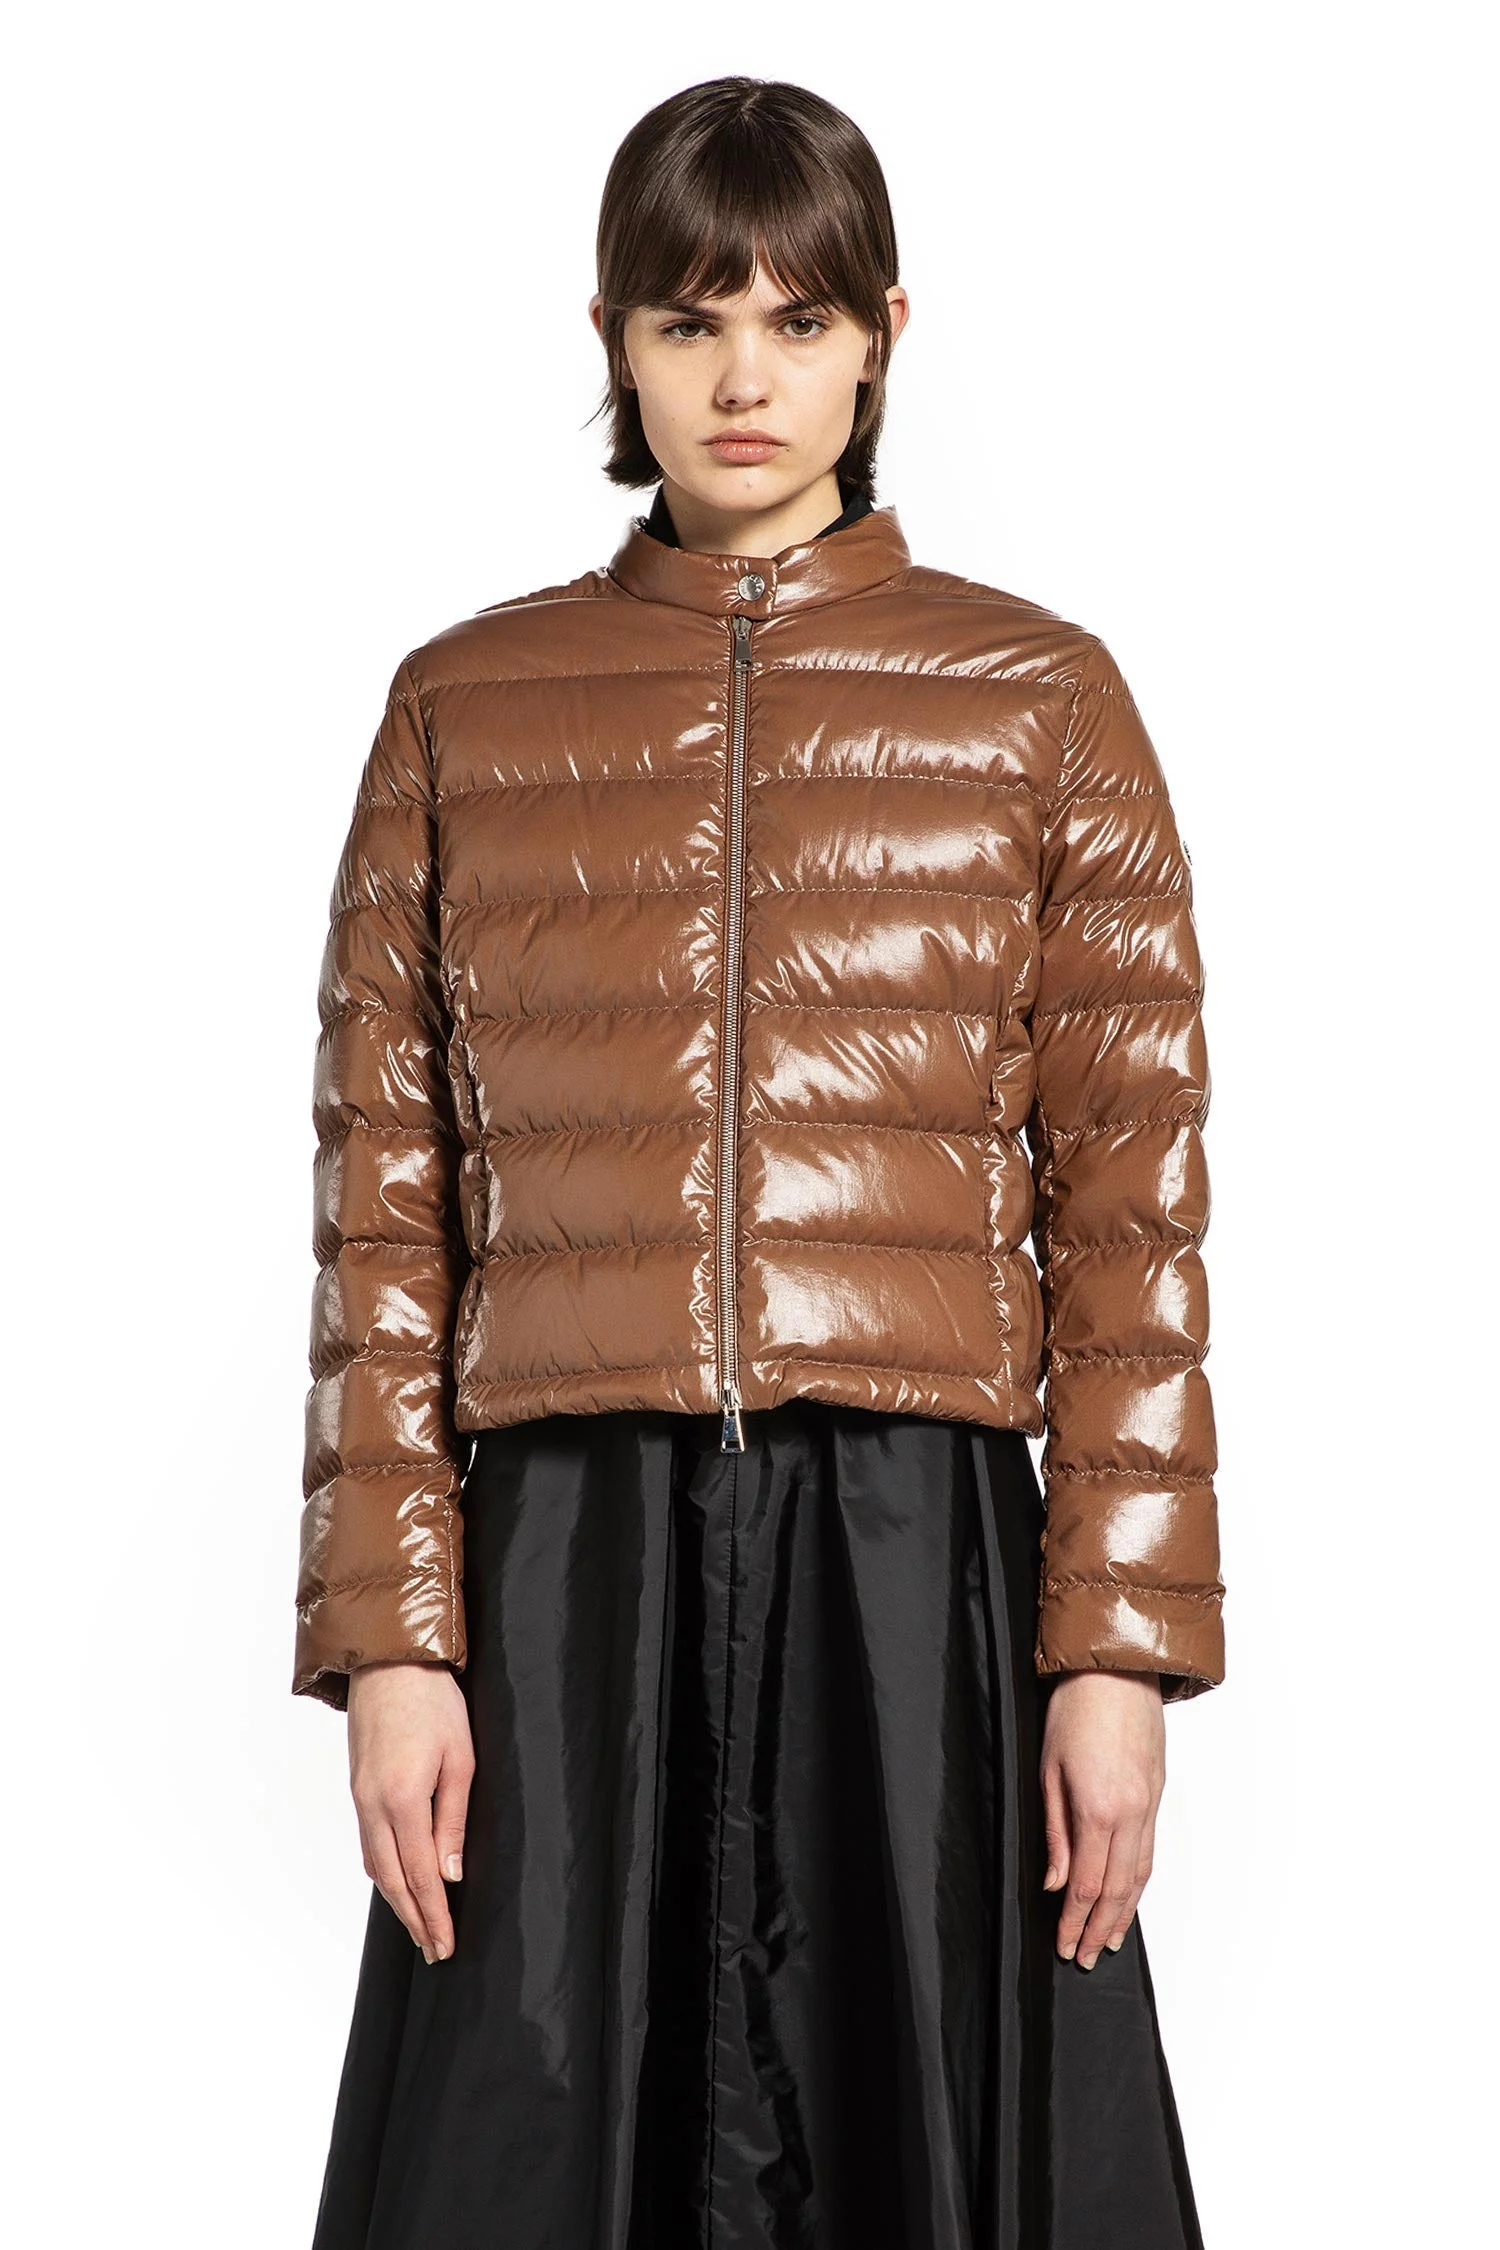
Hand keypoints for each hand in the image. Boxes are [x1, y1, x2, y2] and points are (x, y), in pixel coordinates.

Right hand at [346, 1661, 473, 1964]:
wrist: (389, 1661)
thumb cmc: (434, 1703)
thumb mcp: (461, 1758)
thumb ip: (453, 1820)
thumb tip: (450, 1875)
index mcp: (403, 1800)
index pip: (421, 1875)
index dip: (434, 1915)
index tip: (445, 1945)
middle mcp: (373, 1806)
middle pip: (393, 1880)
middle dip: (414, 1919)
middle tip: (434, 1950)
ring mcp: (360, 1798)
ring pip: (377, 1865)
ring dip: (398, 1899)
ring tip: (419, 1926)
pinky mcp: (358, 1788)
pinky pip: (369, 1843)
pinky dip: (384, 1871)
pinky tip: (397, 1882)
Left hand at [1040, 1669, 1165, 1969]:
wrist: (1118, 1666)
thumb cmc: (1075, 1707)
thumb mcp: (1048, 1769)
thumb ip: (1055, 1832)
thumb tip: (1056, 1883)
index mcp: (1100, 1808)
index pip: (1088, 1884)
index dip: (1075, 1921)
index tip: (1063, 1945)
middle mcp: (1132, 1813)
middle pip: (1119, 1889)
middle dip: (1100, 1928)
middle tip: (1084, 1957)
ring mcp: (1151, 1803)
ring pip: (1141, 1873)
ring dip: (1125, 1912)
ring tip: (1107, 1940)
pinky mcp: (1158, 1792)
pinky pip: (1150, 1849)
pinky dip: (1139, 1881)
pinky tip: (1129, 1895)